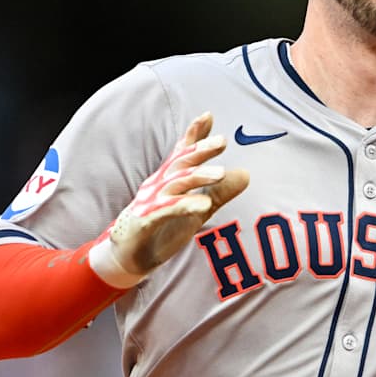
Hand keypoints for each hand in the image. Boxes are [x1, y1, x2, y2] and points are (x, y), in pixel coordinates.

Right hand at [99, 113, 250, 281]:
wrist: (129, 259)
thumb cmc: (161, 230)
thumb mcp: (196, 210)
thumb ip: (219, 193)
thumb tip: (246, 173)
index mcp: (168, 181)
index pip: (182, 154)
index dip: (194, 136)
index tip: (208, 117)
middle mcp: (157, 186)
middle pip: (180, 164)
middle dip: (200, 151)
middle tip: (223, 142)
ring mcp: (149, 202)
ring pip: (175, 184)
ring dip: (197, 176)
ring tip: (220, 172)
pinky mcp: (145, 221)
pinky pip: (166, 211)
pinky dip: (184, 206)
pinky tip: (204, 206)